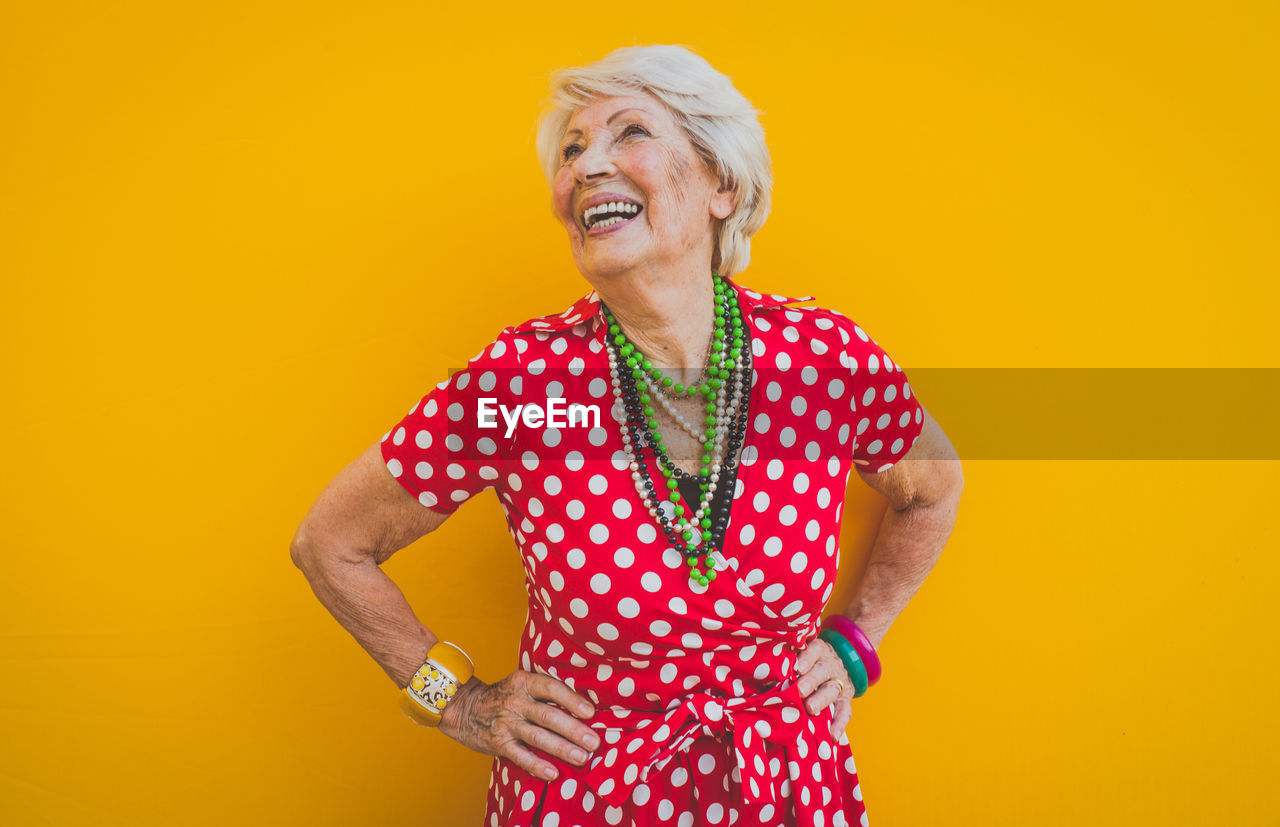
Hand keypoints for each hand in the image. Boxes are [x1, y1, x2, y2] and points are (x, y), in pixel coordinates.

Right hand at [437, 669, 598, 780]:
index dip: (572, 700)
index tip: (591, 712)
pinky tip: (553, 773)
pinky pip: (521, 756)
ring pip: (538, 737)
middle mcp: (516, 701)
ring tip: (581, 757)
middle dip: (574, 730)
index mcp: (524, 682)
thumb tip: (583, 705)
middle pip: (548, 716)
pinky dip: (537, 765)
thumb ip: (545, 690)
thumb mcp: (521, 683)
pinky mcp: (499, 742)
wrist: (466, 708)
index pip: (551, 688)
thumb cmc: (504, 695)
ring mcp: (507, 723)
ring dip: (562, 749)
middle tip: (594, 742)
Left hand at [795, 637, 853, 736]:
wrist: (840, 663)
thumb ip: (787, 660)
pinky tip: (832, 736)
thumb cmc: (809, 660)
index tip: (797, 667)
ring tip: (810, 709)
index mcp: (818, 650)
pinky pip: (846, 711)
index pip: (813, 651)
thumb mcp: (802, 653)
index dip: (806, 659)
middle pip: (822, 671)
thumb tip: (761, 672)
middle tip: (799, 690)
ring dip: (821, 700)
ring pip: (832, 690)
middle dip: (810, 681)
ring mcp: (839, 682)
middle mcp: (830, 665)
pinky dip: (840, 724)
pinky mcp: (846, 699)